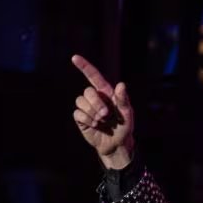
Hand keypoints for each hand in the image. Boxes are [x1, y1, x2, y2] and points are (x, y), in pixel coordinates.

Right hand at [71, 54, 133, 168]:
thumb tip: (121, 85)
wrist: (117, 144)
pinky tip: (95, 125)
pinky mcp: (81, 118)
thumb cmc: (124, 127)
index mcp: (106, 93)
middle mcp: (95, 98)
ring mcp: (87, 107)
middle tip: (105, 115)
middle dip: (96, 103)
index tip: (74, 57)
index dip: (84, 66)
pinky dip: (87, 119)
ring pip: (80, 101)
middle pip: (87, 91)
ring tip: (101, 121)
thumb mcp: (127, 114)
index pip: (93, 76)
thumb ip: (123, 100)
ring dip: (92, 112)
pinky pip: (78, 113)